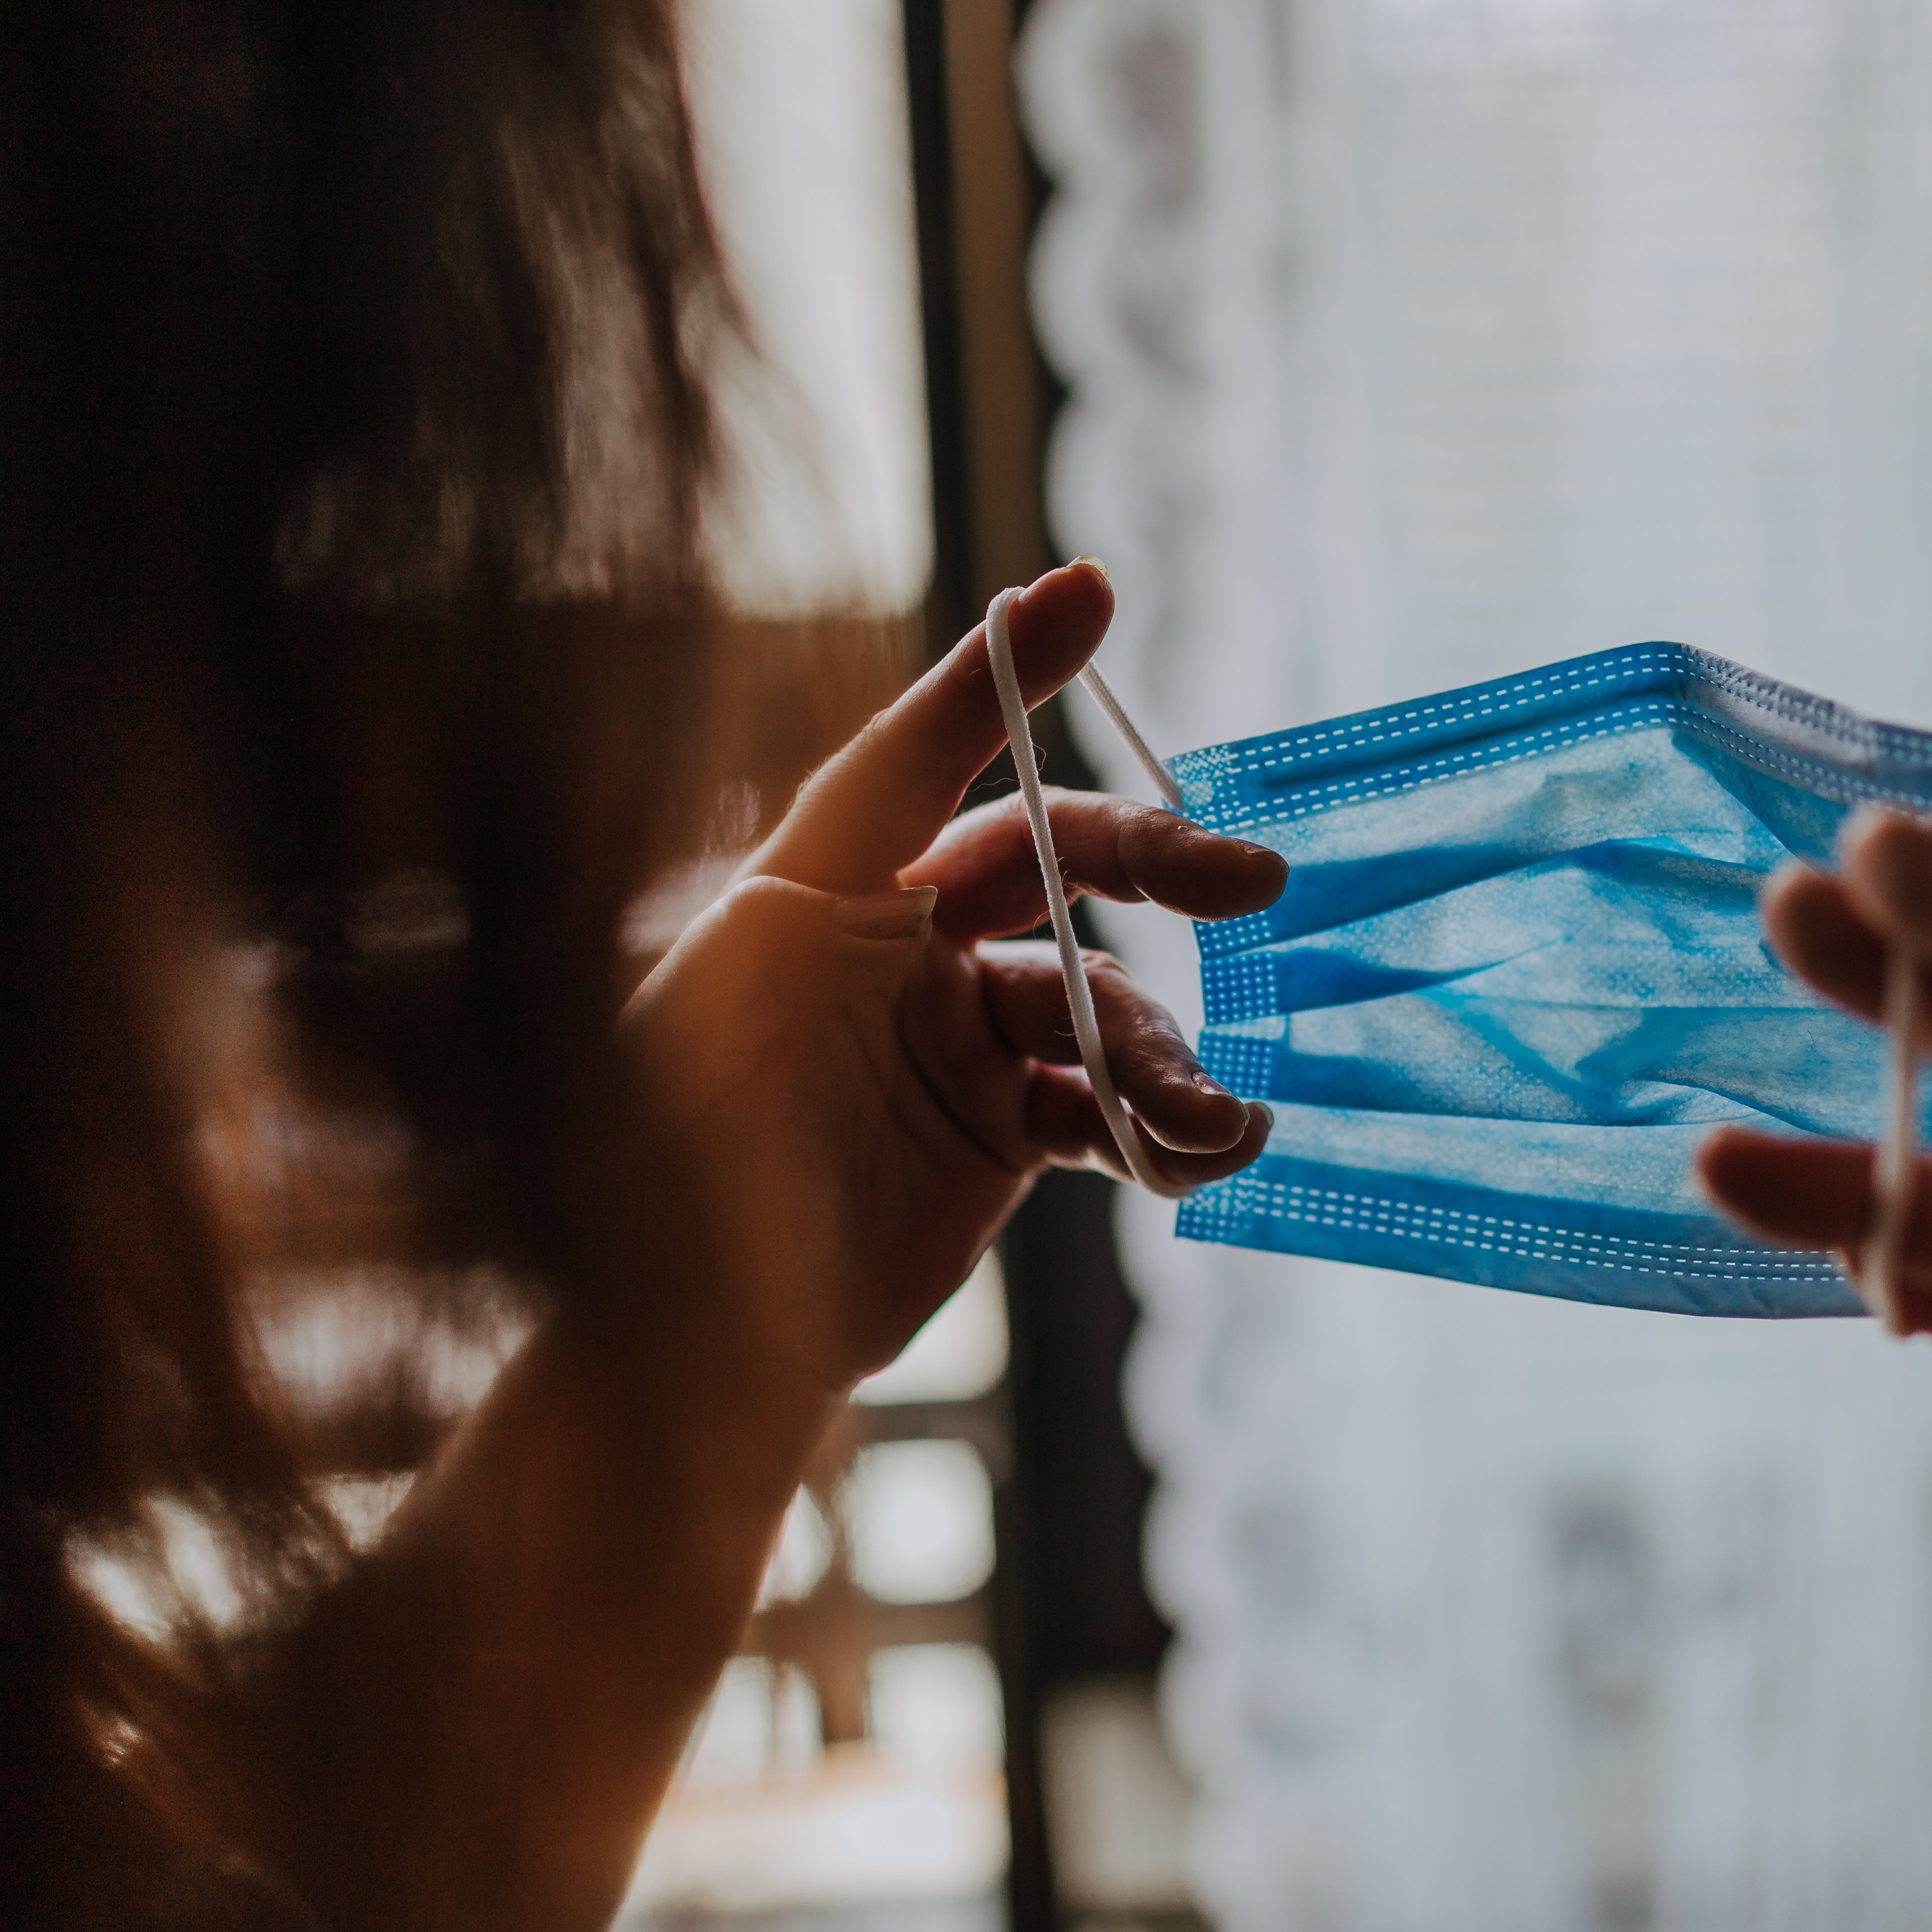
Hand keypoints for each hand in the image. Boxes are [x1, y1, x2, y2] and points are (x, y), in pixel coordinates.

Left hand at [621, 560, 1281, 1382]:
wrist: (694, 1341)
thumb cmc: (682, 1146)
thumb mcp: (744, 973)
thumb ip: (852, 843)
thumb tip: (915, 745)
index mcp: (820, 886)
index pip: (924, 752)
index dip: (1003, 674)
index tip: (1091, 591)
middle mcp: (896, 945)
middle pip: (1052, 862)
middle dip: (1154, 863)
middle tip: (1249, 883)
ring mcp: (956, 1041)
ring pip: (1101, 1002)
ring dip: (1165, 1055)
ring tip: (1206, 1123)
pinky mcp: (1000, 1134)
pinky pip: (1108, 1106)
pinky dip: (1164, 1128)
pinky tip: (1203, 1156)